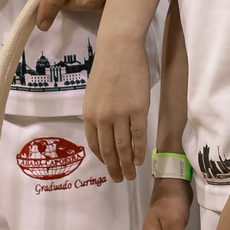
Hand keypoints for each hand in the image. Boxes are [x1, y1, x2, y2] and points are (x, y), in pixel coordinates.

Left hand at [82, 40, 149, 178]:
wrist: (119, 49)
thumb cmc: (107, 68)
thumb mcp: (93, 93)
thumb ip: (95, 113)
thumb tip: (101, 130)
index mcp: (89, 114)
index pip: (95, 144)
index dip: (103, 159)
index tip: (110, 167)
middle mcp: (102, 118)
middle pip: (108, 150)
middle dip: (114, 168)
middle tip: (120, 179)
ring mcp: (120, 114)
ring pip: (124, 147)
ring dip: (127, 164)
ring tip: (131, 175)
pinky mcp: (138, 110)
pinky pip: (139, 136)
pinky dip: (139, 150)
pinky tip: (140, 160)